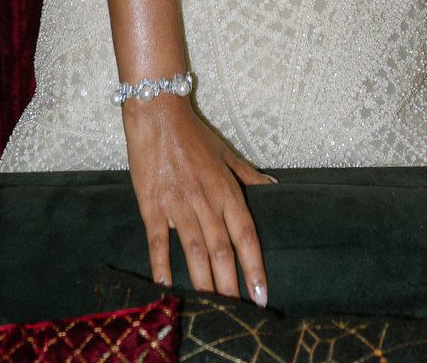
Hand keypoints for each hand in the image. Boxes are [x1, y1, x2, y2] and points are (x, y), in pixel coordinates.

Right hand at [124, 93, 271, 301]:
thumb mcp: (226, 153)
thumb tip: (274, 188)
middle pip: (222, 251)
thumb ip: (248, 176)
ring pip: (195, 251)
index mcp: (226, 190)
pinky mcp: (153, 204)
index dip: (255, 266)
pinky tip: (166, 286)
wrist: (158, 113)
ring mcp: (178, 204)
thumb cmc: (193, 135)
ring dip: (203, 282)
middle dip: (231, 285)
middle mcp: (206, 201)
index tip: (262, 294)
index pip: (246, 235)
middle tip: (237, 313)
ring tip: (211, 308)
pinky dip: (161, 264)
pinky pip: (158, 240)